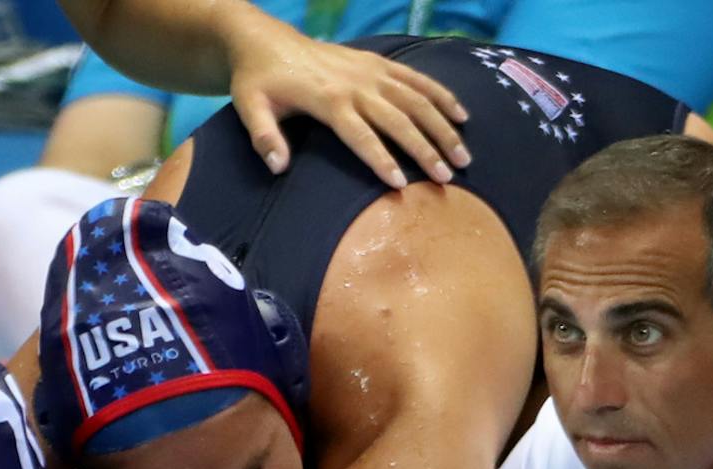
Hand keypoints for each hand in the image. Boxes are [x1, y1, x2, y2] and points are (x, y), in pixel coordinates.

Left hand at [224, 15, 470, 187]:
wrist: (265, 40)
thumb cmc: (258, 80)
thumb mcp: (249, 107)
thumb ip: (263, 137)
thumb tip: (278, 166)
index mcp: (327, 99)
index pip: (360, 134)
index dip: (380, 158)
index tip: (400, 184)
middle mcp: (355, 84)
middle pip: (398, 119)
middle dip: (425, 148)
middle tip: (447, 177)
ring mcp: (370, 71)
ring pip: (415, 98)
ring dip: (442, 126)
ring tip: (463, 155)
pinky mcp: (377, 62)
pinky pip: (416, 78)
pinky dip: (440, 95)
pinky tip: (461, 115)